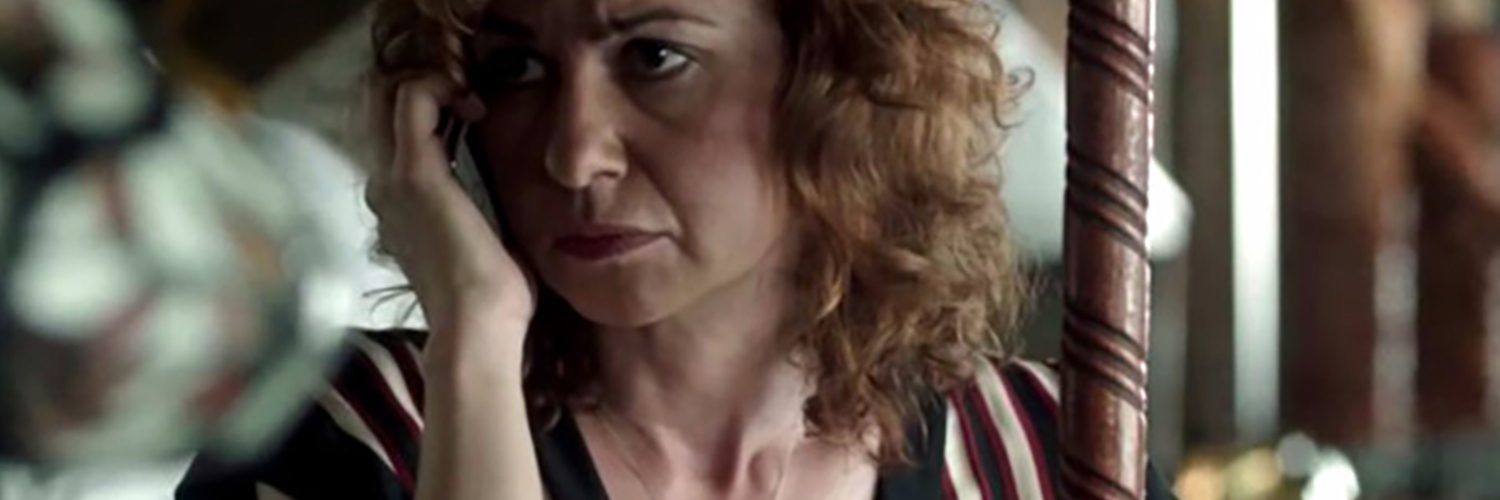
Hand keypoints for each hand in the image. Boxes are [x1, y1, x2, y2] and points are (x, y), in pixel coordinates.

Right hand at [364, 75, 533, 347]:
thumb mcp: (480, 243)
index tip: (472, 116)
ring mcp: (392, 179)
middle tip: (466, 98)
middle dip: (422, 88)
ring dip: (433, 83)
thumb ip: (477, 212)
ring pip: (389, 95)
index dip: (426, 109)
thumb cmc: (489, 299)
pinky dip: (441, 86)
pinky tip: (474, 105)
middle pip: (379, 108)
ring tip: (470, 99)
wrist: (477, 326)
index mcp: (397, 207)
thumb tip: (503, 199)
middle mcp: (383, 189)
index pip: (389, 136)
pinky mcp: (415, 173)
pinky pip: (412, 99)